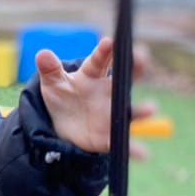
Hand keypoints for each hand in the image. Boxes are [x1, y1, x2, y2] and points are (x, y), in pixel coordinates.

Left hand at [36, 37, 154, 157]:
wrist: (62, 126)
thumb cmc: (62, 96)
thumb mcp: (52, 83)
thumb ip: (50, 69)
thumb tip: (43, 54)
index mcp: (92, 75)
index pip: (100, 61)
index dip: (105, 51)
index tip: (110, 41)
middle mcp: (108, 92)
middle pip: (124, 79)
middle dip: (135, 68)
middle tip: (142, 57)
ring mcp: (112, 114)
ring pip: (129, 111)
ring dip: (141, 110)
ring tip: (151, 108)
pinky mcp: (111, 136)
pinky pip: (124, 142)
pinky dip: (134, 148)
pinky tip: (143, 154)